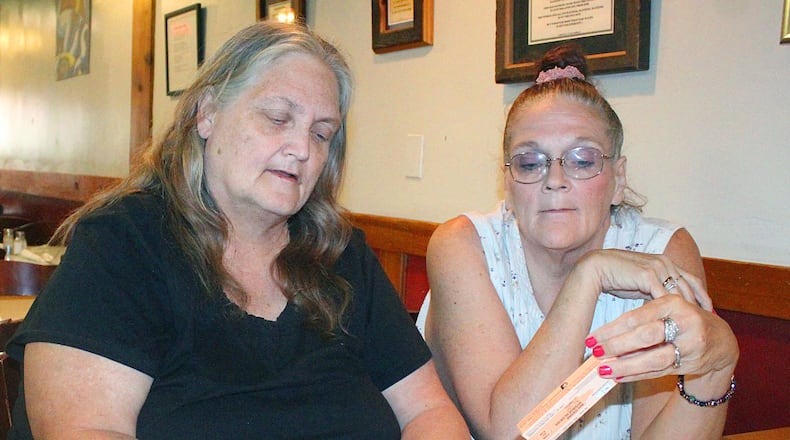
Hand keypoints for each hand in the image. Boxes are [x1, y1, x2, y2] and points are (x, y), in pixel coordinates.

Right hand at [573, 249, 712, 309]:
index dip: (701, 295)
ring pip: (679, 292)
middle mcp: (664, 262)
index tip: (709, 310)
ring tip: (694, 325)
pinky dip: (671, 310)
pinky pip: (664, 296)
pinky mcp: (648, 274)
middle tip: (708, 321)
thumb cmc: (615, 278)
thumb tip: (665, 306)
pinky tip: (675, 322)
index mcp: (665, 262)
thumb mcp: (641, 285)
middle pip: (690, 286)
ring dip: (687, 309)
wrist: (596, 268)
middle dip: (699, 304)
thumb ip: (655, 291)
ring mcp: (657, 267)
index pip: (691, 279)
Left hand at [587, 295, 737, 381]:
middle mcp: (684, 323)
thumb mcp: (668, 308)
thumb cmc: (684, 319)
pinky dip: (637, 375)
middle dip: (617, 346)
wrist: (721, 340)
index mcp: (673, 303)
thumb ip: (642, 316)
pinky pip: (659, 371)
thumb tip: (604, 334)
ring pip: (653, 358)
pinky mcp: (691, 364)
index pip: (637, 317)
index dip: (612, 328)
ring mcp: (690, 345)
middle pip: (646, 336)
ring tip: (603, 370)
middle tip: (595, 352)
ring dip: (626, 365)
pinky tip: (619, 377)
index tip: (592, 337)